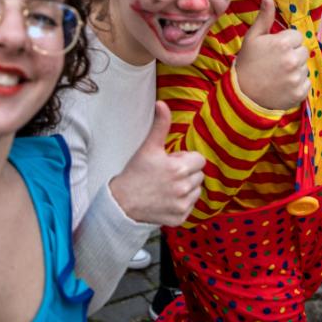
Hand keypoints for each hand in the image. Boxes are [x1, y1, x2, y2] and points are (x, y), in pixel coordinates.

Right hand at [109, 102, 205, 225]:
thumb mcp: (148, 148)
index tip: (171, 162)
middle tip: (167, 174)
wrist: (121, 203)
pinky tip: (166, 199)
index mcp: (179, 169)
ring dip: (187, 187)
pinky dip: (182, 203)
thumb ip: (160, 125)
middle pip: (199, 175)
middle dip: (187, 172)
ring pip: (196, 190)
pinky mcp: (180, 218)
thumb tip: (162, 103)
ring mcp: (182, 205)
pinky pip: (190, 206)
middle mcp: (183, 188)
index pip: (199, 160)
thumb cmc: (136, 173)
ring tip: (167, 186)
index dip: (186, 159)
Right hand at [234, 0, 310, 109]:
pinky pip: (306, 83)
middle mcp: (292, 60)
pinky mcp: (300, 93)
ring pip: (305, 67)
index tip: (274, 50)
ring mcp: (296, 78)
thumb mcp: (253, 37)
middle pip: (303, 51)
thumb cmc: (248, 62)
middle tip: (276, 63)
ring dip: (295, 70)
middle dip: (293, 55)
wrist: (242, 94)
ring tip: (278, 74)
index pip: (297, 36)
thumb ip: (265, 16)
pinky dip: (297, 85)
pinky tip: (283, 85)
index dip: (286, 42)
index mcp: (282, 43)